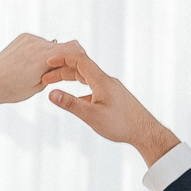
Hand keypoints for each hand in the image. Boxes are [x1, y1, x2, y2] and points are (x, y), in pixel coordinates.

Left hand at [0, 34, 78, 109]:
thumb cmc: (14, 90)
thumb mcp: (40, 86)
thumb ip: (56, 72)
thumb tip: (67, 62)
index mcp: (42, 59)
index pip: (72, 50)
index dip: (80, 58)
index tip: (82, 67)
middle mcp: (37, 44)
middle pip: (63, 46)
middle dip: (65, 58)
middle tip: (62, 71)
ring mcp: (29, 38)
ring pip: (51, 45)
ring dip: (51, 55)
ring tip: (38, 70)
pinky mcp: (23, 36)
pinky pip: (40, 42)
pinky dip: (40, 51)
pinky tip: (29, 63)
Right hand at [42, 44, 179, 164]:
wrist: (145, 132)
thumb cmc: (121, 125)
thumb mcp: (92, 116)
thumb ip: (71, 104)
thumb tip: (51, 94)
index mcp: (101, 81)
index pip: (79, 60)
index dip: (62, 58)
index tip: (48, 62)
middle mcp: (106, 80)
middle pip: (81, 68)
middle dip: (62, 70)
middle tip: (45, 78)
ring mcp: (110, 88)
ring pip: (87, 77)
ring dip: (70, 79)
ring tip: (54, 85)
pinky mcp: (113, 96)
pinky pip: (93, 87)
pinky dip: (80, 89)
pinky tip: (75, 100)